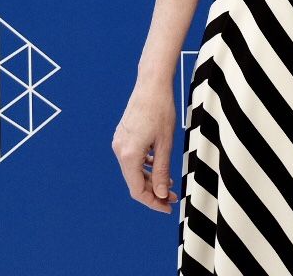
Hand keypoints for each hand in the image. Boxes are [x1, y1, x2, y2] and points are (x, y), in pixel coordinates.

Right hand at [113, 81, 179, 211]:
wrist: (152, 84)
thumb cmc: (162, 110)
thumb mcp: (166, 144)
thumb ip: (162, 171)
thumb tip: (161, 194)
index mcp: (129, 155)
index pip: (137, 190)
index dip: (153, 202)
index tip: (168, 208)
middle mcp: (119, 151)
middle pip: (134, 181)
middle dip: (153, 191)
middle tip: (173, 198)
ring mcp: (119, 143)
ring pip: (133, 170)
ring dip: (150, 179)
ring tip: (169, 183)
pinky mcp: (123, 136)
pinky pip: (133, 158)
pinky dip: (145, 165)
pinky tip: (159, 165)